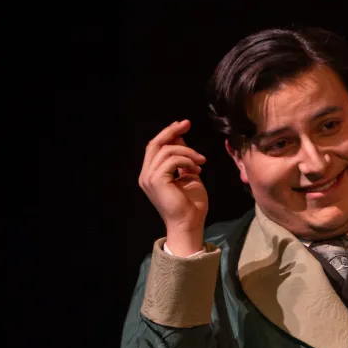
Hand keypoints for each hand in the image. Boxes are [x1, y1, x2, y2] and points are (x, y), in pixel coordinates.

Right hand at [138, 119, 208, 254]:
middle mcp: (146, 175)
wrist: (189, 224)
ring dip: (188, 152)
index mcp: (151, 174)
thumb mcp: (187, 174)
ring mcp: (149, 178)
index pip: (155, 147)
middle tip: (187, 124)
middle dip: (172, 131)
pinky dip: (187, 160)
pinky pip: (171, 159)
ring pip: (167, 150)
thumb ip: (181, 158)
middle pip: (155, 144)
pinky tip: (197, 170)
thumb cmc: (191, 205)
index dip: (168, 134)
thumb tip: (179, 139)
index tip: (182, 125)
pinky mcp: (156, 180)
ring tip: (201, 161)